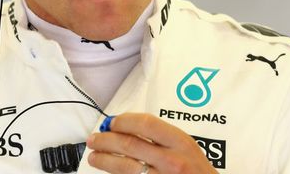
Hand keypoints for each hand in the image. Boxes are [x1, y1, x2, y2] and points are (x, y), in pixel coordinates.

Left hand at [87, 113, 217, 173]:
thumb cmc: (196, 170)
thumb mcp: (186, 146)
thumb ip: (160, 136)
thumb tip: (125, 127)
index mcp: (180, 142)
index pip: (145, 124)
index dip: (123, 121)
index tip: (110, 123)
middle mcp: (172, 160)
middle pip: (129, 144)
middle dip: (105, 141)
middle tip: (93, 140)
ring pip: (125, 167)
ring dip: (104, 160)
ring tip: (93, 157)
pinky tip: (108, 171)